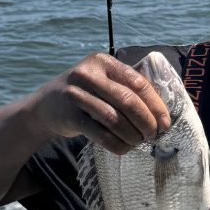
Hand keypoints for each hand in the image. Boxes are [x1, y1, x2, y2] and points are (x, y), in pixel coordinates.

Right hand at [29, 52, 171, 153]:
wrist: (45, 106)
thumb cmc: (85, 94)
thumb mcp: (102, 81)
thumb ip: (126, 88)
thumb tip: (161, 113)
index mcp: (102, 61)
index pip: (137, 82)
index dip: (155, 104)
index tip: (165, 122)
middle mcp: (88, 74)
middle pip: (128, 100)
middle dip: (146, 121)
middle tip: (153, 135)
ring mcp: (76, 94)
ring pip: (114, 118)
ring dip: (132, 134)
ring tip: (140, 142)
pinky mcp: (69, 116)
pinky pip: (100, 133)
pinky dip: (117, 144)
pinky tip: (124, 148)